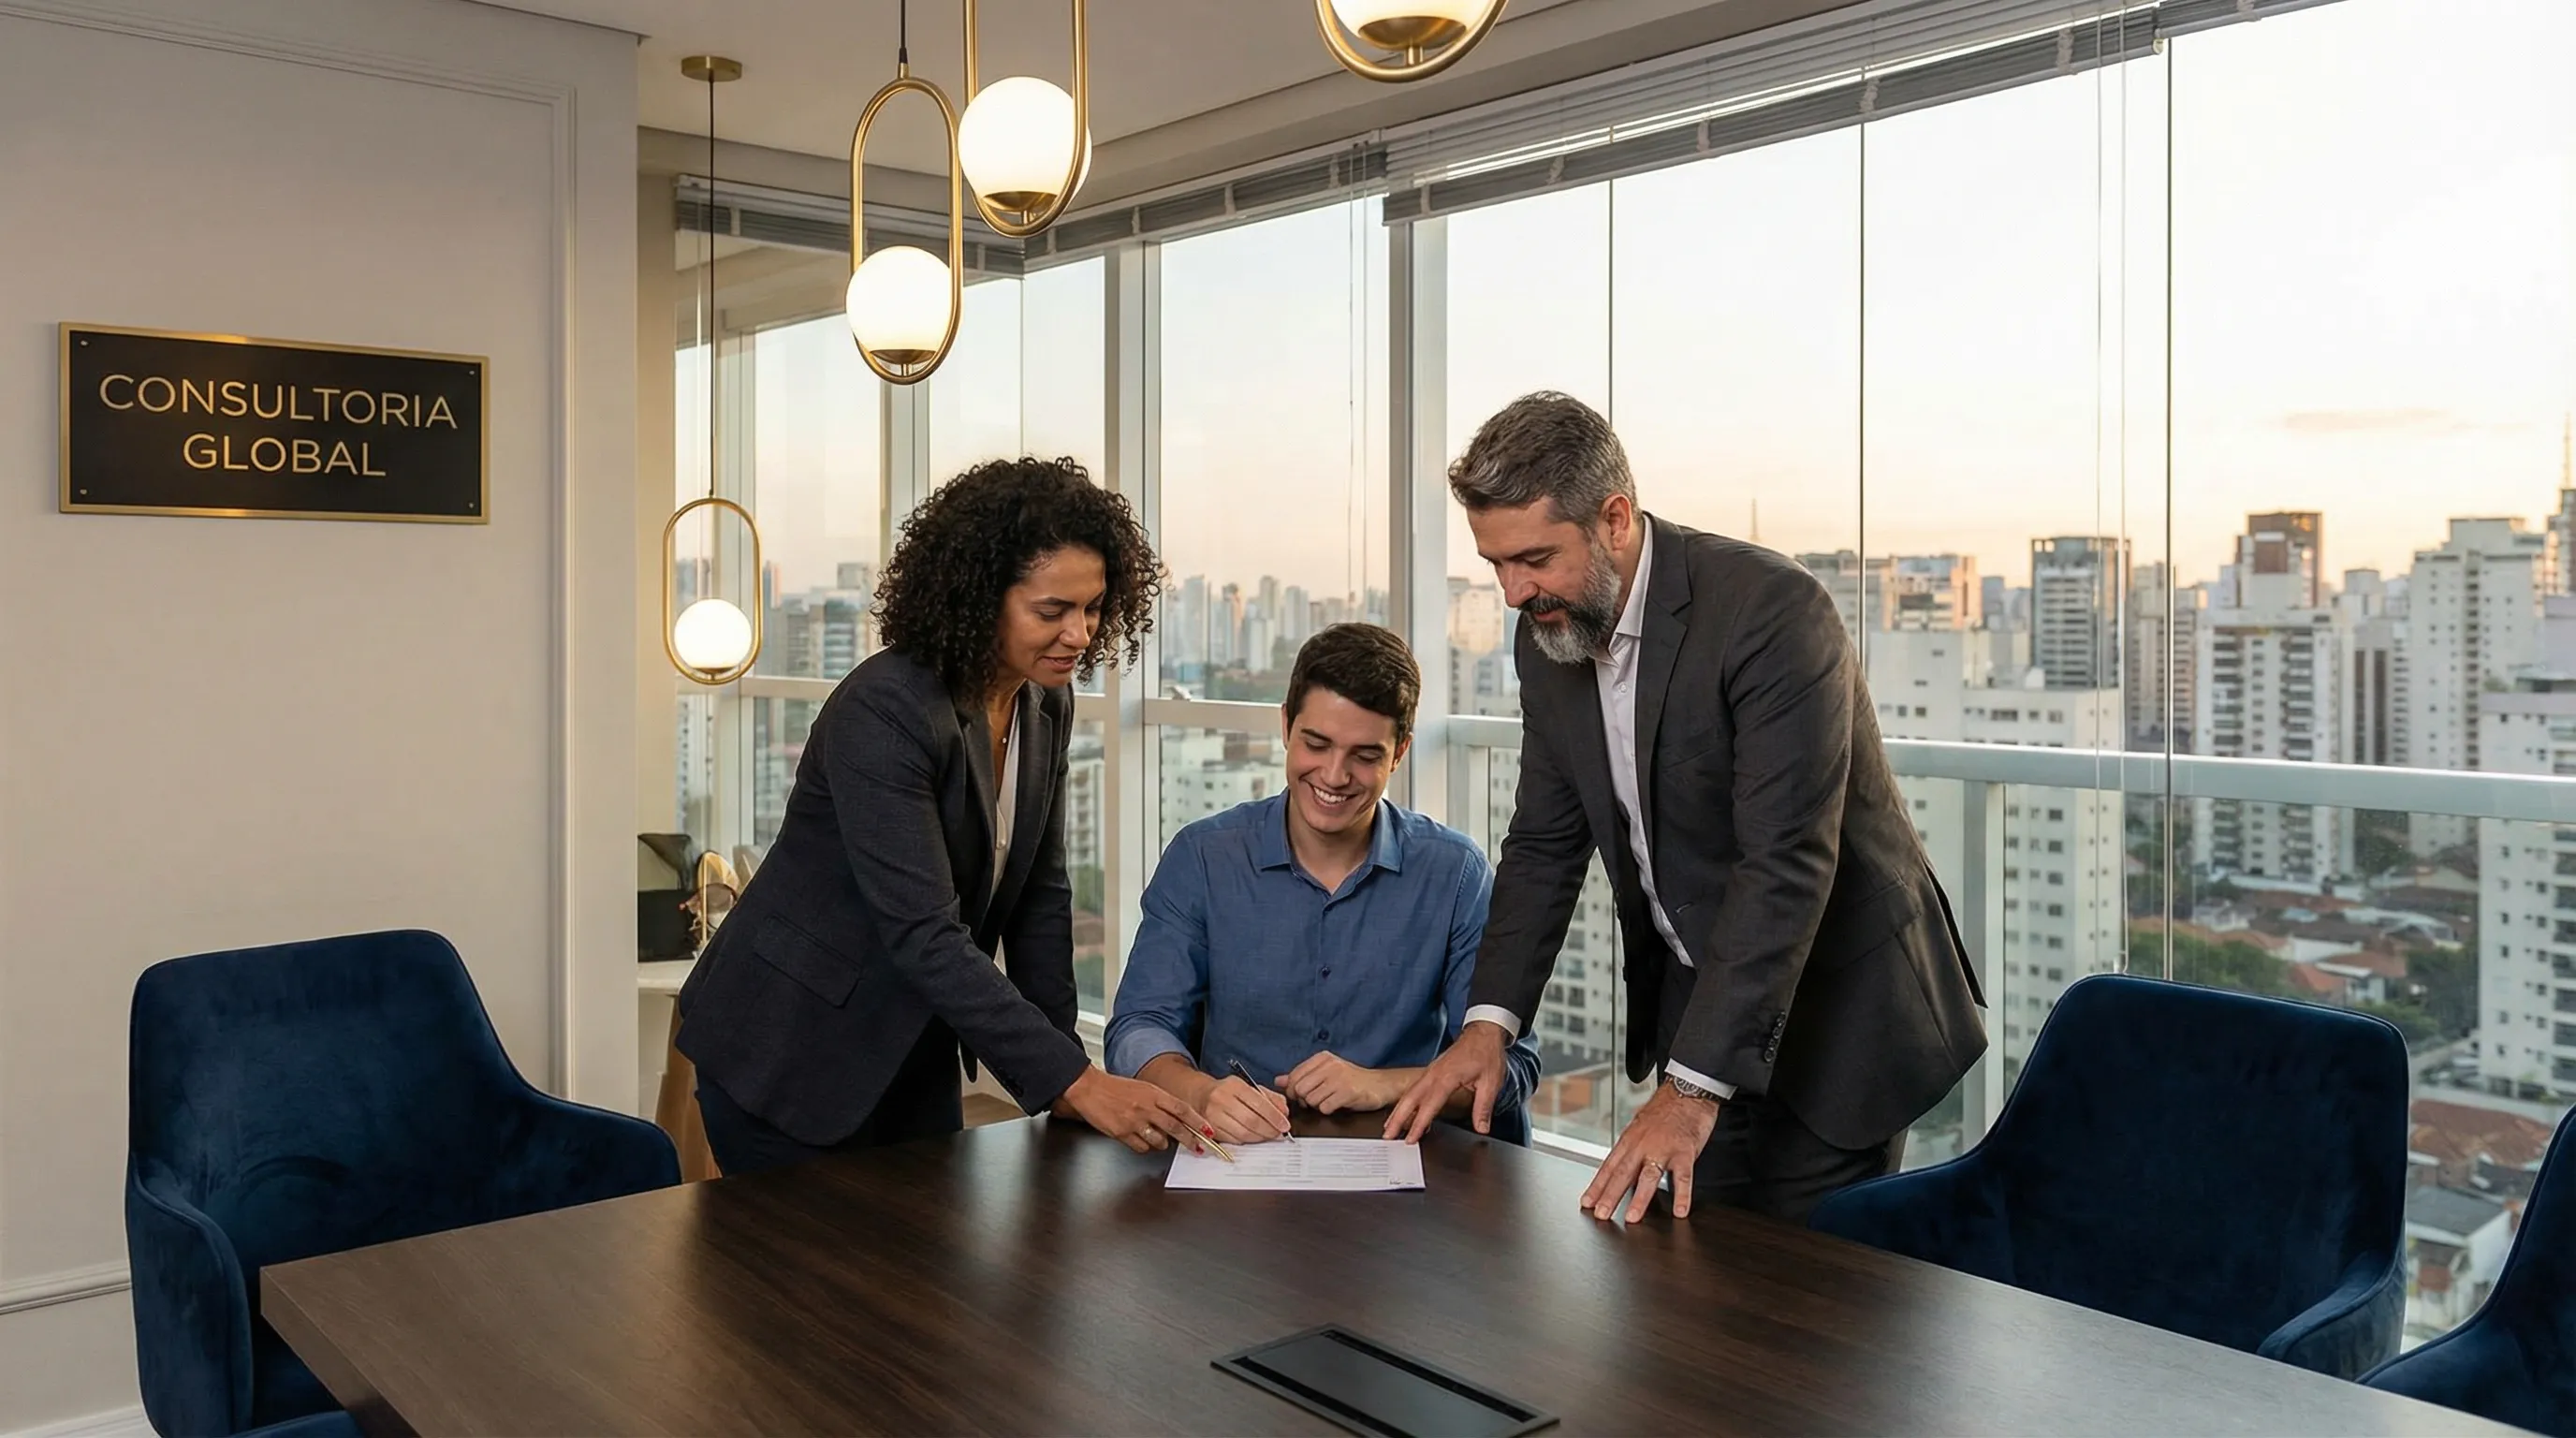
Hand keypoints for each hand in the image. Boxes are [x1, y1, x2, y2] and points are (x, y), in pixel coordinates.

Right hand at [1056, 1067, 1216, 1154]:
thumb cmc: (1115, 1088)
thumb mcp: (1143, 1088)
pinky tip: (1140, 1138)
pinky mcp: (1122, 1134)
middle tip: (1200, 1148)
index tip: (1209, 1130)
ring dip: (1163, 1143)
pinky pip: (1142, 1147)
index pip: (1182, 1109)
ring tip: (1158, 1137)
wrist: (1089, 1088)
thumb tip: (1178, 1118)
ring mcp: (1134, 1122)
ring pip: (1160, 1141)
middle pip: (1176, 1127)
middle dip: (1191, 1140)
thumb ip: (1160, 1102)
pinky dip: (1145, 1146)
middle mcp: (1146, 1108)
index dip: (1197, 1121)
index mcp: (1153, 1094)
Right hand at [1198, 1075, 1292, 1144]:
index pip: (1259, 1103)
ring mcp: (1213, 1116)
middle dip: (1269, 1130)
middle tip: (1279, 1134)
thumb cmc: (1228, 1092)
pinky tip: (1253, 1137)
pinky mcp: (1209, 1131)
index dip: (1274, 1117)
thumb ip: (1269, 1097)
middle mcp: (1221, 1099)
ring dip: (1260, 1138)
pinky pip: (1234, 1140)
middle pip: (1251, 1121)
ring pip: (1243, 1133)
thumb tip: (1284, 1112)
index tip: (1285, 1125)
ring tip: (1268, 1136)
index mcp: (1234, 1085)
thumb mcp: (1248, 1087)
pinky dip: (1247, 1141)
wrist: (1199, 1095)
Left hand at [1276, 1053, 1402, 1114]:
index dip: (1293, 1090)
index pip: (1294, 1076)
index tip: (1301, 1096)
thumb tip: (1278, 1080)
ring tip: (1329, 1101)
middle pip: (1300, 1089)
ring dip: (1317, 1106)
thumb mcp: (1325, 1074)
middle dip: (1305, 1100)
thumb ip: (1301, 1076)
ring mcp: (1339, 1078)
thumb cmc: (1352, 1081)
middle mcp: (1330, 1065)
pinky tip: (1337, 1104)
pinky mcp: (1348, 1092)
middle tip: (1316, 1101)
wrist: (1380, 1085)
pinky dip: (1328, 1110)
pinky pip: (1325, 1107)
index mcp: (1322, 1058)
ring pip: (1311, 1099)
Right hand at [1384, 1021, 1508, 1141]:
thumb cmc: (1487, 1053)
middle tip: (1387, 1136)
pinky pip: (1415, 1088)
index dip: (1419, 1123)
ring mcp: (1431, 1071)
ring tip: (1389, 1127)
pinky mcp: (1432, 1071)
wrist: (1484, 1032)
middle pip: (1410, 1099)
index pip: (1429, 1105)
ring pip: (1409, 1093)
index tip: (1411, 1138)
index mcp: (1447, 1077)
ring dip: (1398, 1111)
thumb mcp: (1491, 1082)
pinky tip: (1406, 1113)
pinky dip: (1406, 1102)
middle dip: (1397, 1119)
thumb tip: (1482, 1128)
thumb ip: (1483, 1107)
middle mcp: (1434, 1073)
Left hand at [1581, 1081, 1720, 1221]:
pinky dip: (1682, 1195)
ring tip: (1632, 1217)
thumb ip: (1632, 1152)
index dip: (1597, 1185)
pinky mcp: (1685, 1151)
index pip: (1609, 1166)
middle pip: (1623, 1172)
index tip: (1587, 1202)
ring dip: (1639, 1198)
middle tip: (1601, 1214)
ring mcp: (1663, 1148)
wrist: (1686, 1091)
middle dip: (1610, 1195)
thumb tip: (1621, 1175)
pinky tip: (1680, 1210)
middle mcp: (1643, 1144)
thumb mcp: (1640, 1128)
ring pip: (1649, 1176)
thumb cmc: (1664, 1111)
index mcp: (1630, 1140)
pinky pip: (1684, 1176)